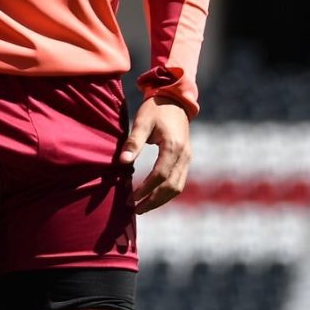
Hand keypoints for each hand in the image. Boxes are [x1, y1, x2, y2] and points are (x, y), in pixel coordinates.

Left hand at [121, 97, 191, 212]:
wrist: (174, 100)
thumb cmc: (155, 109)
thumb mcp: (141, 122)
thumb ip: (133, 143)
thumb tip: (122, 163)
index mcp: (173, 146)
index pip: (160, 175)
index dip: (146, 189)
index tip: (131, 198)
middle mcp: (184, 155)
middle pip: (171, 186)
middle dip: (153, 200)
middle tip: (135, 209)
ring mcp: (187, 158)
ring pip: (178, 187)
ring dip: (161, 200)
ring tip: (142, 207)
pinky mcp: (186, 159)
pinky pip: (179, 181)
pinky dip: (167, 192)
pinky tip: (153, 196)